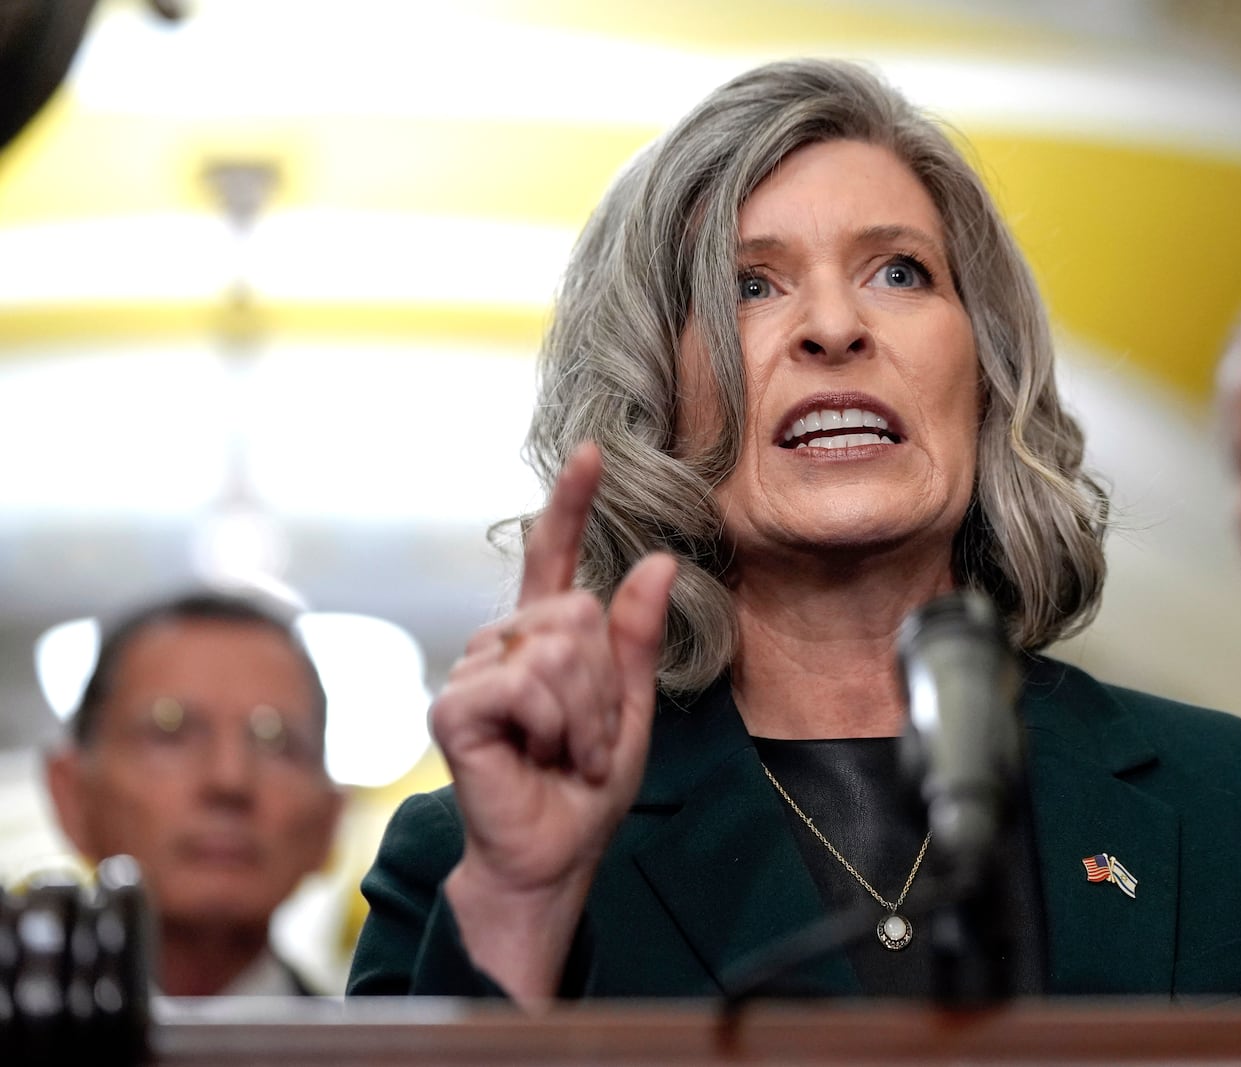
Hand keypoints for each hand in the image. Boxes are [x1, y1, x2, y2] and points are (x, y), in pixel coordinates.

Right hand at [431, 442, 676, 900]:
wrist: (552, 855)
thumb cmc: (583, 789)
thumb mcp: (630, 708)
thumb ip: (637, 639)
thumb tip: (660, 560)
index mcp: (546, 640)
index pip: (554, 558)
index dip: (571, 505)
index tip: (592, 453)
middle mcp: (503, 645)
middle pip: (577, 613)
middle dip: (604, 686)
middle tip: (587, 738)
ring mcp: (472, 673)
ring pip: (558, 651)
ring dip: (584, 715)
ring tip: (565, 754)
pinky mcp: (454, 706)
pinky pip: (526, 685)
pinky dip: (554, 727)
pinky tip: (537, 757)